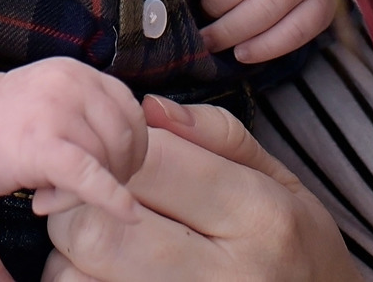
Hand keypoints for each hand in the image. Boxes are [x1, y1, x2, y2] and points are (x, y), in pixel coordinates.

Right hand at [0, 57, 147, 220]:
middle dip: (112, 173)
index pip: (132, 114)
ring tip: (51, 194)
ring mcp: (55, 109)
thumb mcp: (56, 103)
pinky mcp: (40, 143)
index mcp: (79, 72)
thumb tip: (129, 167)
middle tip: (77, 189)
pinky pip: (89, 176)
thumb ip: (91, 118)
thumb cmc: (4, 124)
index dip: (131, 150)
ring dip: (88, 190)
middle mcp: (71, 82)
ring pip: (105, 162)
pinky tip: (128, 214)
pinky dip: (112, 198)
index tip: (111, 170)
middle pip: (124, 139)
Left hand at [41, 97, 357, 281]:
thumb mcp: (279, 179)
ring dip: (74, 248)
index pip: (149, 165)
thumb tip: (148, 109)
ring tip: (106, 236)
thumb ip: (216, 136)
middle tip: (99, 193)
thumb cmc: (298, 245)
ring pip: (77, 275)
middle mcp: (224, 277)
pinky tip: (111, 268)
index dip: (119, 149)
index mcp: (259, 217)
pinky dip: (81, 278)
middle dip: (81, 201)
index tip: (124, 153)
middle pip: (97, 230)